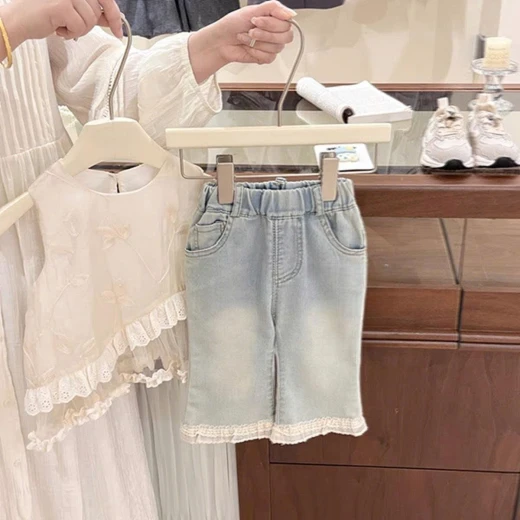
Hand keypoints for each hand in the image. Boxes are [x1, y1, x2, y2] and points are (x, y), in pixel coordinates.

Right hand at [1, 0, 122, 48]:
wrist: (18, 20)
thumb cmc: (43, 15)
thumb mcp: (73, 11)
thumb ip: (92, 12)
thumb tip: (112, 19)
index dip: (114, 15)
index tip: (118, 30)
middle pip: (97, 11)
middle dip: (89, 25)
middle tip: (72, 26)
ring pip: (91, 20)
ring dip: (78, 29)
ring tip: (62, 25)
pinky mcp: (62, 5)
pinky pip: (81, 26)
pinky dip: (71, 32)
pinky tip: (58, 28)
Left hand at [217, 1, 295, 64]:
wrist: (222, 41)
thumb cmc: (233, 24)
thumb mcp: (253, 9)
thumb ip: (274, 8)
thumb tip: (291, 14)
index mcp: (275, 19)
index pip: (287, 24)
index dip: (272, 24)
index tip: (257, 20)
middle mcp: (276, 32)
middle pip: (286, 37)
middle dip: (265, 34)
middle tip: (252, 30)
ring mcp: (272, 45)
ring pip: (276, 48)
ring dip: (257, 43)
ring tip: (247, 38)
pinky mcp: (266, 57)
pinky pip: (269, 57)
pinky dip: (256, 52)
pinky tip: (249, 47)